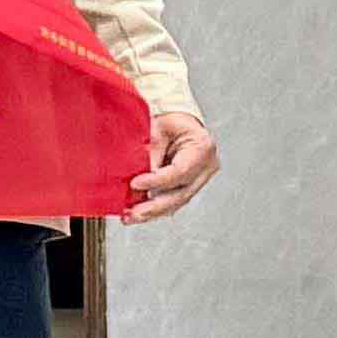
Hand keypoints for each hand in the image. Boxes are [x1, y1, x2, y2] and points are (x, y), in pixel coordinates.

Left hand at [125, 110, 219, 224]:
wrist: (177, 121)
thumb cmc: (170, 120)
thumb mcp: (157, 129)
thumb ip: (151, 151)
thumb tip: (138, 175)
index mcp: (202, 147)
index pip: (180, 171)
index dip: (157, 181)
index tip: (135, 184)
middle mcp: (206, 166)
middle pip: (181, 193)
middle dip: (155, 207)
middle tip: (132, 213)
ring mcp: (200, 178)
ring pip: (177, 201)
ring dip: (153, 212)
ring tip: (131, 217)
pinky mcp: (189, 185)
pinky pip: (173, 200)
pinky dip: (155, 208)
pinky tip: (139, 213)